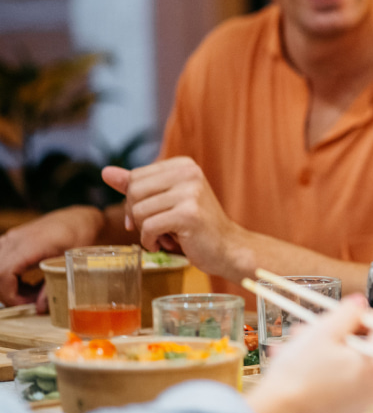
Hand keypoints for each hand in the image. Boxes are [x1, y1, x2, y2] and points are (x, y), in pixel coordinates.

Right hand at [0, 206, 102, 308]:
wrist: (82, 219)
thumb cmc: (82, 236)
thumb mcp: (72, 262)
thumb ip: (54, 284)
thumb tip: (40, 308)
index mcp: (31, 244)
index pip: (4, 273)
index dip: (11, 294)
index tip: (29, 304)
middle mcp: (16, 239)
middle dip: (9, 292)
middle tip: (32, 301)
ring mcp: (12, 238)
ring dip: (7, 284)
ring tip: (31, 292)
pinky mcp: (13, 240)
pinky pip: (0, 260)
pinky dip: (7, 275)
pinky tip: (26, 282)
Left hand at [102, 157, 245, 276]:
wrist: (227, 247)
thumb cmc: (196, 225)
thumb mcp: (166, 201)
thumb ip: (137, 185)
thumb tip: (106, 172)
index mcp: (183, 165)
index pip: (135, 176)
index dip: (134, 201)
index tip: (148, 215)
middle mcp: (188, 173)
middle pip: (134, 191)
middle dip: (137, 215)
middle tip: (155, 228)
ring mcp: (190, 192)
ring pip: (139, 211)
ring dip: (145, 231)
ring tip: (164, 236)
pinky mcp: (189, 214)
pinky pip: (149, 228)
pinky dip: (150, 241)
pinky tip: (164, 244)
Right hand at [247, 294, 372, 412]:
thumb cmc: (299, 374)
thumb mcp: (324, 331)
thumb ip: (348, 312)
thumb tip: (360, 303)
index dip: (365, 314)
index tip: (344, 311)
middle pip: (363, 346)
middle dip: (335, 332)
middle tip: (310, 325)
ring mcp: (359, 402)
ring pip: (345, 363)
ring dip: (321, 348)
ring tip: (292, 343)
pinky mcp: (341, 412)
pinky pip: (336, 381)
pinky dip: (320, 369)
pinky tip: (293, 362)